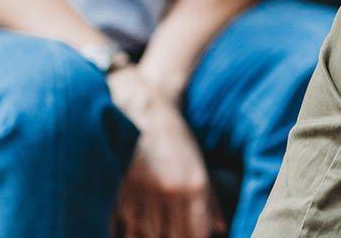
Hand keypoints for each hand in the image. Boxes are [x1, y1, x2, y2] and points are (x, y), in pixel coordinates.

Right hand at [108, 68, 222, 237]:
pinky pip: (125, 227)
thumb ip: (211, 201)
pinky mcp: (119, 194)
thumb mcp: (199, 167)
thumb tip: (221, 229)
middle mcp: (170, 193)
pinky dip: (132, 234)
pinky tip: (137, 233)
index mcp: (194, 187)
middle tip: (174, 237)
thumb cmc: (175, 140)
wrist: (143, 114)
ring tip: (156, 235)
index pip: (197, 233)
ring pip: (148, 235)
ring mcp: (143, 194)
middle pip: (172, 237)